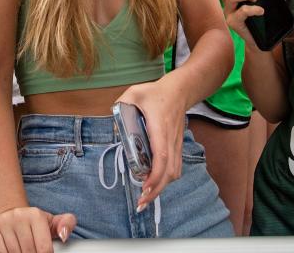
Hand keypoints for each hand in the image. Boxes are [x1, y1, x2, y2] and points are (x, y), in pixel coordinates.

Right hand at [0, 206, 75, 252]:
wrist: (11, 213)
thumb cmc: (35, 223)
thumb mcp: (53, 222)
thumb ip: (67, 224)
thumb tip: (64, 235)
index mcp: (37, 216)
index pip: (43, 248)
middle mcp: (19, 216)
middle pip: (28, 252)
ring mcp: (4, 221)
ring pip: (13, 252)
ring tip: (23, 252)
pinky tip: (12, 252)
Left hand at [116, 78, 186, 210]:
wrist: (179, 91)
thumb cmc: (156, 93)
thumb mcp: (134, 93)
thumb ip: (121, 105)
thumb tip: (114, 125)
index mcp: (159, 127)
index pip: (161, 155)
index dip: (155, 175)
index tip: (145, 187)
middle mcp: (170, 139)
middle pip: (169, 171)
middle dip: (156, 190)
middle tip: (141, 202)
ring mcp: (176, 144)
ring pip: (174, 172)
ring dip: (161, 187)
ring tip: (146, 197)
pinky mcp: (177, 147)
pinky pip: (175, 168)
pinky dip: (166, 179)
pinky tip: (155, 184)